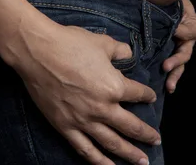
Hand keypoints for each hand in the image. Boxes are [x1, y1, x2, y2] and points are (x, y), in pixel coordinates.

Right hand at [13, 20, 160, 164]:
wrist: (39, 52)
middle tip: (156, 141)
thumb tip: (128, 54)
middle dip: (146, 135)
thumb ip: (120, 51)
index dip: (147, 95)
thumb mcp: (103, 42)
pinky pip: (85, 149)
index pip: (138, 94)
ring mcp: (84, 120)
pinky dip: (99, 161)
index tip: (151, 98)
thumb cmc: (72, 43)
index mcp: (114, 86)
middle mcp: (102, 108)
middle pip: (130, 126)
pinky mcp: (65, 127)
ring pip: (111, 144)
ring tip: (142, 161)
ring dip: (128, 154)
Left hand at [163, 0, 195, 92]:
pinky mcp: (165, 51)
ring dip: (174, 75)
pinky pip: (168, 64)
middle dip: (176, 63)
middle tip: (166, 67)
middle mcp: (185, 39)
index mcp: (191, 25)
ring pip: (179, 64)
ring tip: (169, 87)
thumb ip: (179, 15)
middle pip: (185, 54)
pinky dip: (167, 75)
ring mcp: (176, 46)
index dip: (184, 34)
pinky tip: (164, 86)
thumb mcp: (179, 2)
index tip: (175, 32)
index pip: (192, 32)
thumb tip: (176, 31)